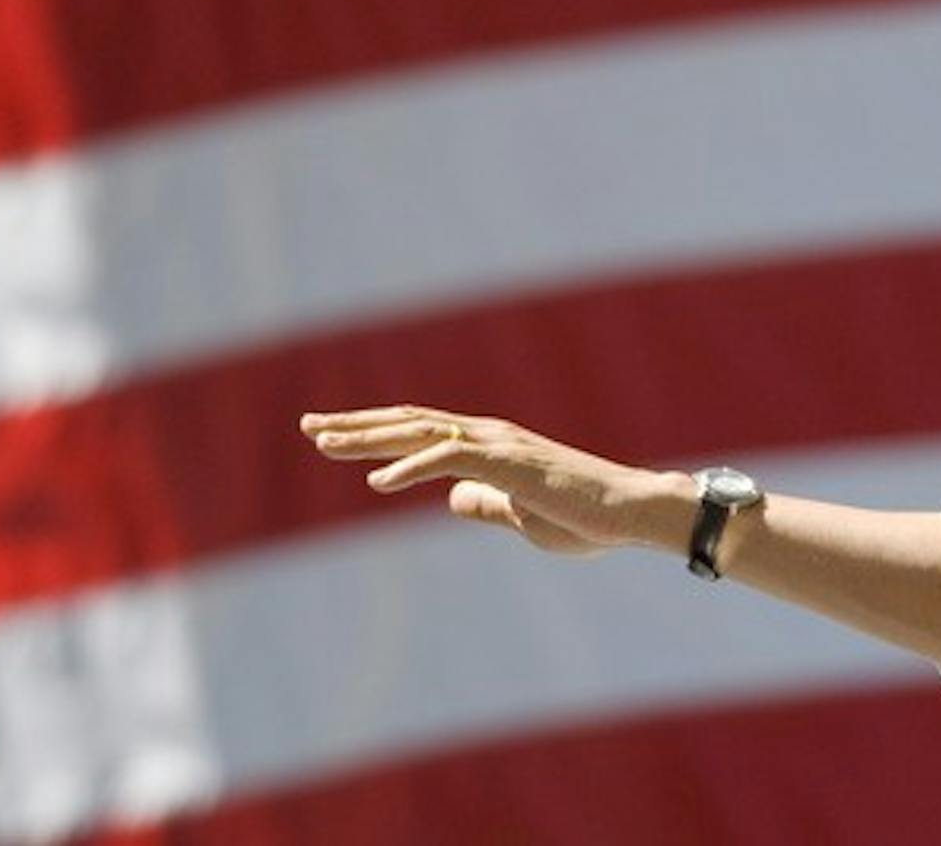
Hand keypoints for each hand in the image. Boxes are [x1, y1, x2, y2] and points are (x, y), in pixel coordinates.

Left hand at [300, 405, 687, 555]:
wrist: (631, 511)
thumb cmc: (585, 518)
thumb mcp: (522, 517)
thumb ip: (486, 503)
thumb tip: (451, 498)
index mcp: (491, 446)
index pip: (421, 431)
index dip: (375, 433)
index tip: (332, 436)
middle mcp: (489, 435)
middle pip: (410, 422)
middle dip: (357, 425)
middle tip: (309, 426)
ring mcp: (499, 444)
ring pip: (421, 432)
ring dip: (370, 437)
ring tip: (324, 443)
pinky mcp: (509, 463)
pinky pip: (450, 458)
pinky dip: (411, 466)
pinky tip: (377, 482)